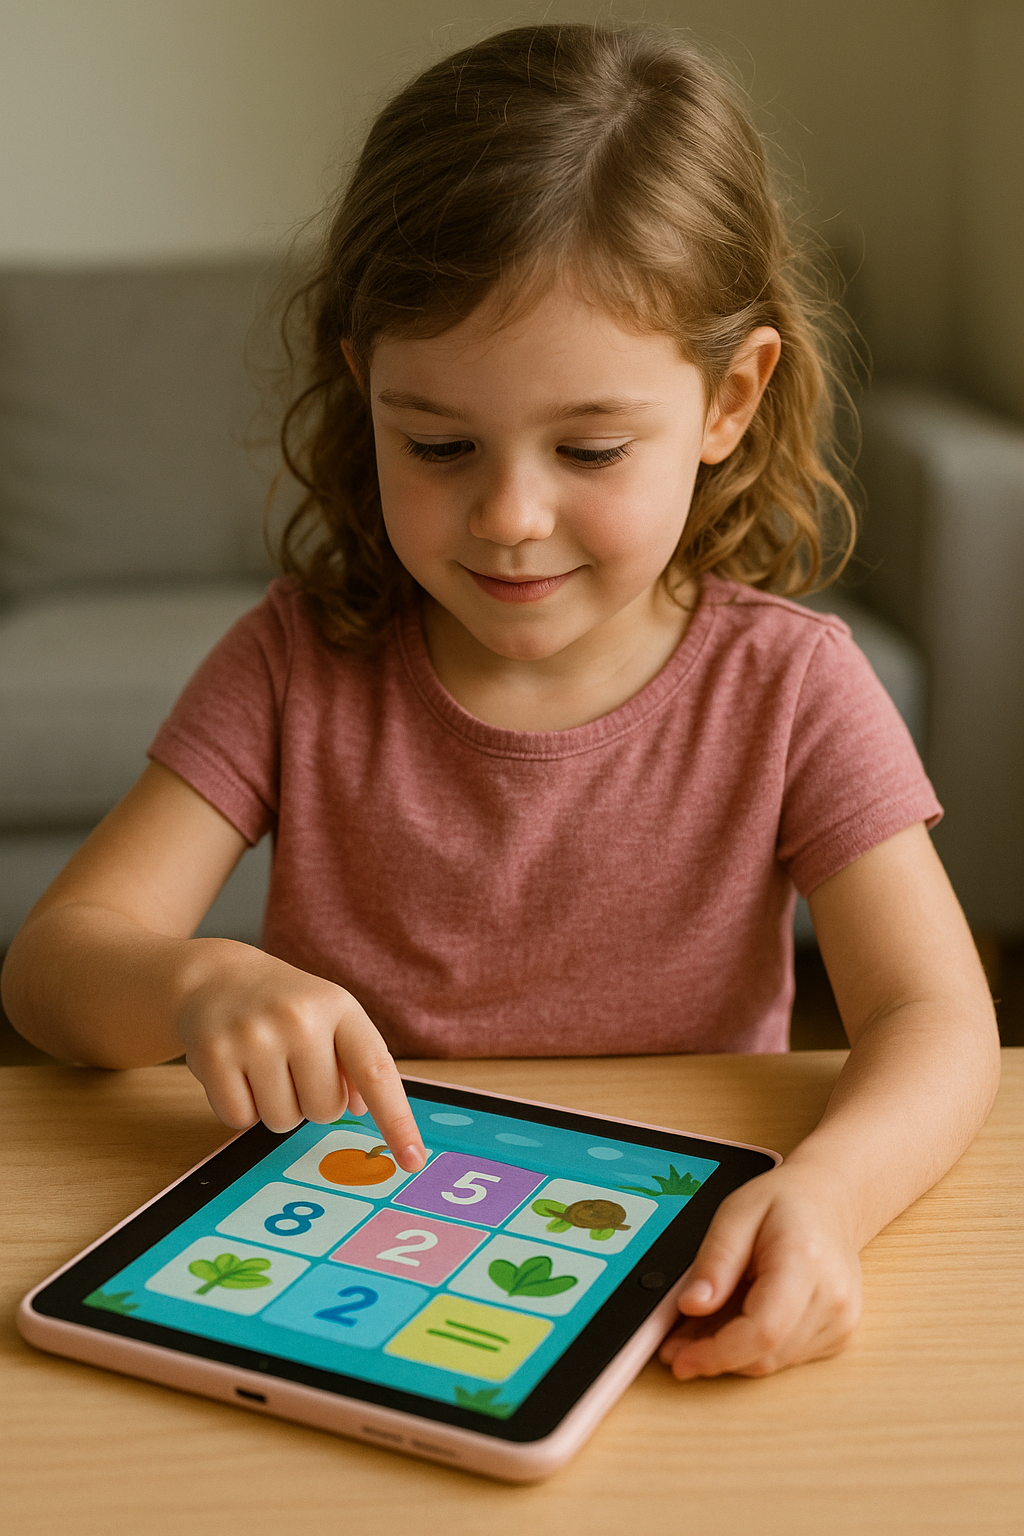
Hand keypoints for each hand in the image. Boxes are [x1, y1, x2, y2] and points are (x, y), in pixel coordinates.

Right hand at [175, 940, 425, 1170]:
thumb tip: (363, 1108)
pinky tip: (236, 1071)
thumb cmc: (286, 1006)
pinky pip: (239, 1119)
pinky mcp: (213, 1054)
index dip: (397, 1121)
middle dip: (311, 1102)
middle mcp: (299, 1018)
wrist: (217, 976)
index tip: (413, 1161)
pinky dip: (240, 1107)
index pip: (376, 1072)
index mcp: (339, 1007)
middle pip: (324, 1110)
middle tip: (293, 1067)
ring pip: (282, 1120)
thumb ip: (356, 1062)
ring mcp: (254, 1035)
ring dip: (275, 1107)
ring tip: (263, 1065)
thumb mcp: (331, 1017)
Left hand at [658, 1164, 861, 1378]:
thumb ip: (714, 1260)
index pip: (763, 1330)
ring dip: (729, 1356)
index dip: (717, 1353)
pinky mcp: (838, 1335)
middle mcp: (832, 1299)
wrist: (830, 1202)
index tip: (680, 1359)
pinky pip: (785, 1357)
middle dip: (712, 1356)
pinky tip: (732, 1326)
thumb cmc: (786, 1203)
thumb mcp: (735, 1213)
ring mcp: (840, 1322)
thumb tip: (691, 1305)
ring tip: (697, 1331)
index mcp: (806, 1262)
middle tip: (673, 1344)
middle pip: (765, 1354)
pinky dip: (751, 1350)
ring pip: (771, 1362)